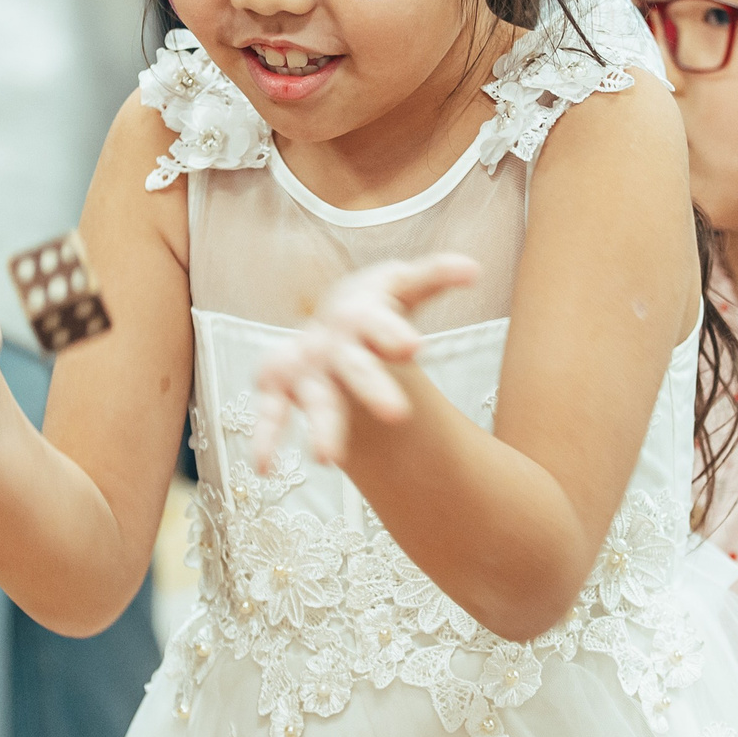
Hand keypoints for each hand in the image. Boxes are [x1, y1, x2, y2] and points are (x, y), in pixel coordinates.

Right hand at [252, 255, 477, 471]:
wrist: (329, 318)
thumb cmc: (375, 305)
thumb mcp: (401, 285)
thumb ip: (433, 275)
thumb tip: (473, 268)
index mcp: (362, 315)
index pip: (377, 322)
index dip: (391, 332)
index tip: (412, 346)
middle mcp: (332, 343)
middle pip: (353, 366)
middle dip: (371, 388)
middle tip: (397, 414)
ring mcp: (304, 366)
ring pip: (316, 398)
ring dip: (321, 426)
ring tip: (328, 459)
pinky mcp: (279, 385)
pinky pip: (270, 412)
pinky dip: (264, 437)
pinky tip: (264, 468)